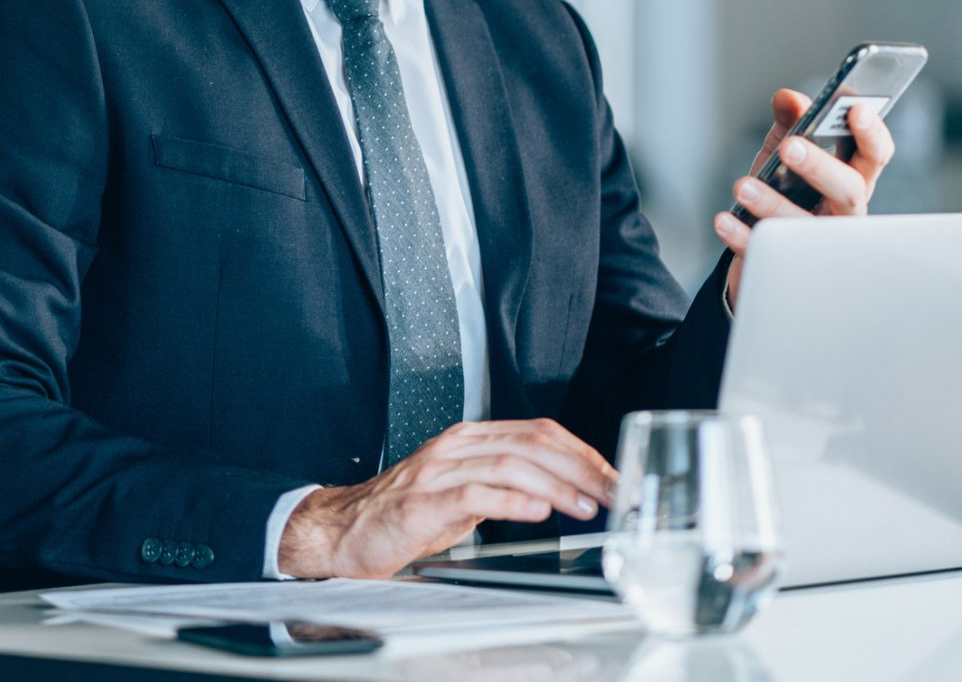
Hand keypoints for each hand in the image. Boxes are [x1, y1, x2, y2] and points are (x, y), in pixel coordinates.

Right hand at [276, 419, 616, 578]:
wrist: (346, 529)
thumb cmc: (406, 514)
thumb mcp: (465, 491)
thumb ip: (506, 484)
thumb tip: (561, 492)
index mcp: (470, 438)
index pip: (538, 432)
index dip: (581, 452)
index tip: (613, 476)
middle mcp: (457, 445)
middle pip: (532, 443)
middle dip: (581, 467)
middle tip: (615, 491)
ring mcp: (439, 470)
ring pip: (510, 463)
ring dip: (557, 485)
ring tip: (587, 504)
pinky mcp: (424, 501)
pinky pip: (476, 493)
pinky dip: (513, 500)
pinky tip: (539, 510)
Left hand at [714, 88, 894, 308]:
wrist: (762, 244)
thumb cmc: (786, 192)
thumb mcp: (785, 153)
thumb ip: (790, 123)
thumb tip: (789, 98)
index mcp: (851, 179)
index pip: (874, 156)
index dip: (871, 133)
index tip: (855, 109)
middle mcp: (845, 214)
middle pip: (850, 190)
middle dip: (822, 167)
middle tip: (791, 147)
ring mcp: (820, 243)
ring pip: (808, 226)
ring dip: (774, 203)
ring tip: (743, 186)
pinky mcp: (787, 264)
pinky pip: (768, 252)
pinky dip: (743, 235)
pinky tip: (724, 220)